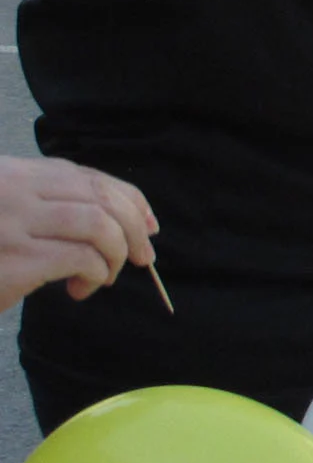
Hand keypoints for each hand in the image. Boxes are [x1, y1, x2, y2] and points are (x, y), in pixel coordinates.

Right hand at [0, 157, 157, 309]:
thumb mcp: (15, 215)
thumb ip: (56, 205)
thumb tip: (134, 222)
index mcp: (18, 174)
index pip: (92, 178)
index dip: (131, 200)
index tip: (149, 226)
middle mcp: (16, 190)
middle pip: (102, 198)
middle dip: (134, 229)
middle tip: (141, 258)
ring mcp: (13, 223)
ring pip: (97, 225)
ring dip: (115, 253)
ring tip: (104, 276)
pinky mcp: (14, 260)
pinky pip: (80, 259)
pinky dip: (95, 273)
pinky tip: (80, 288)